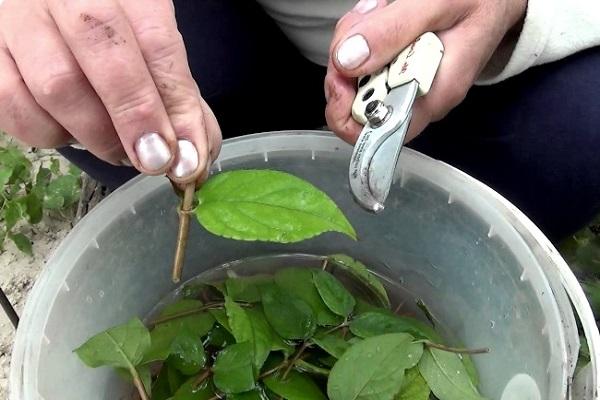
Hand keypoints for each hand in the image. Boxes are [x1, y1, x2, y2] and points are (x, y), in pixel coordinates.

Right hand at [0, 0, 221, 183]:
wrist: (48, 7)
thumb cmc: (112, 33)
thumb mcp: (150, 46)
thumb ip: (175, 92)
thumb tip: (194, 154)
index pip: (158, 44)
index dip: (177, 106)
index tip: (189, 155)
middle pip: (104, 54)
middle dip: (136, 118)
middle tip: (155, 160)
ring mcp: (17, 21)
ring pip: (55, 86)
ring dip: (96, 134)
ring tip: (117, 148)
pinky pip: (15, 107)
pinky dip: (50, 134)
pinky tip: (70, 130)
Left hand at [325, 0, 526, 143]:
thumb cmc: (479, 3)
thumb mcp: (439, 4)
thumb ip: (393, 30)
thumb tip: (347, 61)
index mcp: (431, 97)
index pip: (375, 133)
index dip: (346, 112)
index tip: (341, 74)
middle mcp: (415, 98)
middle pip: (355, 100)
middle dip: (347, 60)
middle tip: (366, 20)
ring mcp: (404, 83)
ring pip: (354, 75)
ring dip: (355, 38)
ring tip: (382, 9)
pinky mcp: (397, 67)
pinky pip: (363, 57)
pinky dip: (363, 32)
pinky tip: (383, 12)